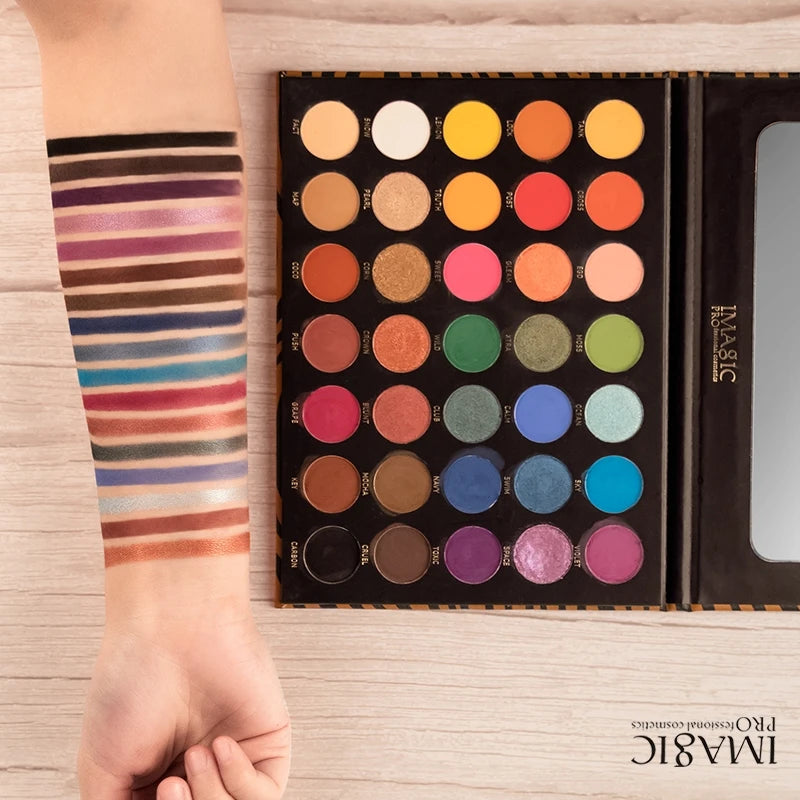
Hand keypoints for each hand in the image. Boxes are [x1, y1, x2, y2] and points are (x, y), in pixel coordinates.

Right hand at [77, 559, 290, 799]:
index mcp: (156, 786)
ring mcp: (234, 762)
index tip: (153, 791)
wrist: (170, 627)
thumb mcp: (102, 771)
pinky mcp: (268, 744)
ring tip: (192, 757)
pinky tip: (220, 745)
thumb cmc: (133, 680)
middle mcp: (197, 778)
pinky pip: (267, 795)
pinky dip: (240, 782)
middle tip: (170, 783)